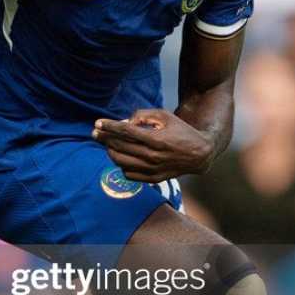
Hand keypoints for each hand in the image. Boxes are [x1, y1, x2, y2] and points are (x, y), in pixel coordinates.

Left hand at [91, 108, 212, 181]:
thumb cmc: (180, 131)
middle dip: (104, 138)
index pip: (125, 132)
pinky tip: (122, 157)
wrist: (199, 154)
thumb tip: (124, 122)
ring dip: (110, 151)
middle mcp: (153, 156)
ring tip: (108, 144)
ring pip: (120, 162)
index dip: (109, 126)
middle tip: (96, 133)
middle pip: (119, 146)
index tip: (97, 123)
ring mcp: (152, 169)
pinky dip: (121, 165)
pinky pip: (128, 174)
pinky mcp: (153, 179)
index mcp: (156, 139)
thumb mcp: (165, 116)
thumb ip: (143, 115)